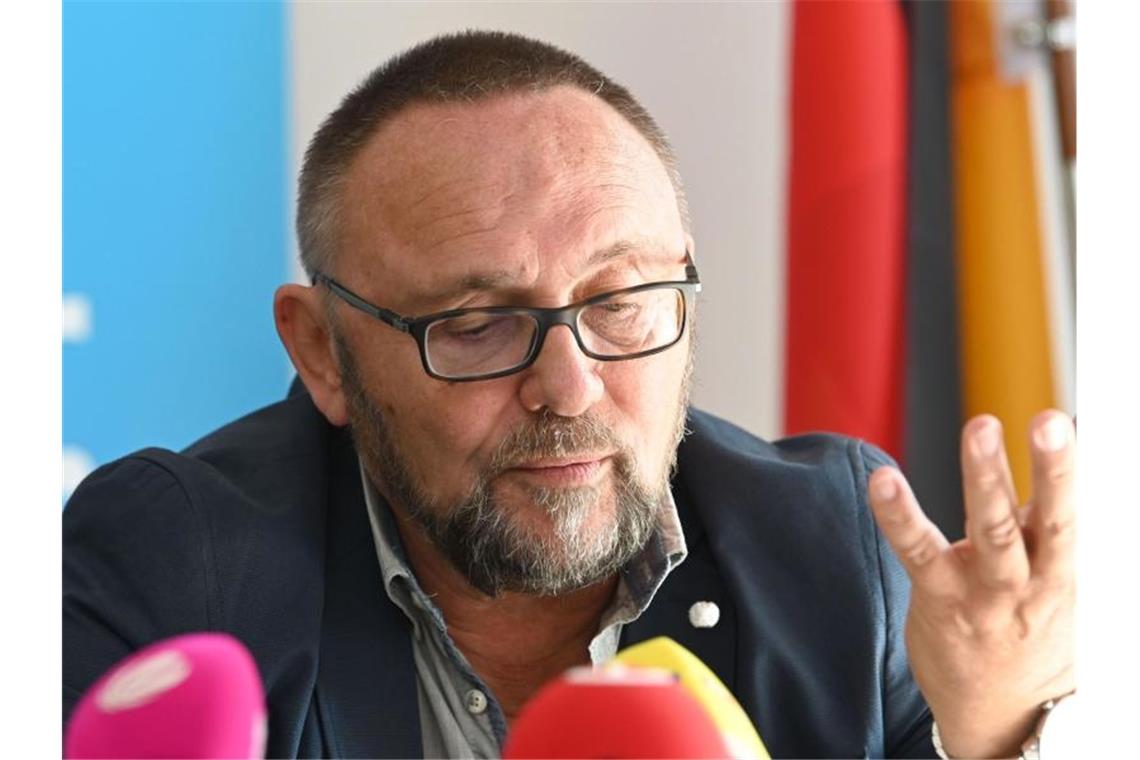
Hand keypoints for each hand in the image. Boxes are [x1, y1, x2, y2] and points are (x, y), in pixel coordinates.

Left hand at [867, 411, 1074, 758]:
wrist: (1001, 715)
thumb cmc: (1025, 632)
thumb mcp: (1052, 584)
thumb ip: (1044, 528)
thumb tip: (1055, 464)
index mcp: (1063, 572)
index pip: (1072, 514)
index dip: (1072, 469)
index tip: (1070, 422)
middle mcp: (1033, 582)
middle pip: (1050, 521)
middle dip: (1053, 469)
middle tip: (1050, 421)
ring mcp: (987, 594)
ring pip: (992, 531)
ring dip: (988, 477)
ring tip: (983, 427)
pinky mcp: (942, 599)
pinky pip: (918, 551)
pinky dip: (900, 514)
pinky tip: (884, 481)